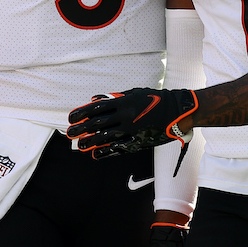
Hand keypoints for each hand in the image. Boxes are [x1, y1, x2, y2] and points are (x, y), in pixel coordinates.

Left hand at [65, 88, 196, 157]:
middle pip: (98, 124)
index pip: (97, 108)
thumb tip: (95, 99)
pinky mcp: (139, 141)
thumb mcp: (134, 93)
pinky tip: (96, 154)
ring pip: (106, 137)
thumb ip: (114, 97)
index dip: (81, 113)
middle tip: (70, 133)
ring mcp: (132, 130)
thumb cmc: (154, 99)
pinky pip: (120, 148)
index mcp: (124, 102)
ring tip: (79, 145)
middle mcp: (126, 116)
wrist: (178, 111)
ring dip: (90, 141)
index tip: (71, 118)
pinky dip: (106, 151)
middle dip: (82, 129)